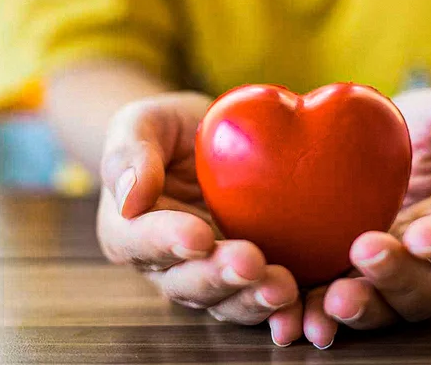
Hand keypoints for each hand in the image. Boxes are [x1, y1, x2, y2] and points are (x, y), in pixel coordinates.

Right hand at [96, 93, 300, 339]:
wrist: (207, 140)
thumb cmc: (166, 129)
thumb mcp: (141, 123)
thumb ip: (130, 152)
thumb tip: (130, 195)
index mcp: (129, 230)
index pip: (140, 241)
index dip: (167, 242)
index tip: (197, 236)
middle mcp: (165, 265)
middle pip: (186, 282)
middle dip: (218, 276)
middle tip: (250, 262)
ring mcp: (207, 275)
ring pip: (224, 300)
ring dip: (252, 298)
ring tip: (282, 288)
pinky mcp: (246, 277)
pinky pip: (259, 297)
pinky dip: (281, 307)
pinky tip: (302, 302)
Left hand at [300, 88, 430, 347]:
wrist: (398, 133)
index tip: (421, 236)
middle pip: (423, 290)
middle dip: (393, 280)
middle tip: (364, 255)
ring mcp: (388, 269)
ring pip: (380, 306)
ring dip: (353, 309)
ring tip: (325, 302)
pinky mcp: (347, 269)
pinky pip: (332, 295)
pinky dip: (312, 308)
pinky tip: (288, 312)